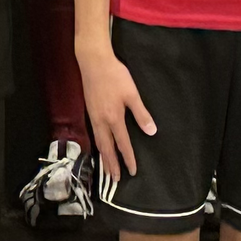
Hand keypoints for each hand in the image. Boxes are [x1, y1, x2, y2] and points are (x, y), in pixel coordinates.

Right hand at [78, 44, 155, 179]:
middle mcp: (101, 121)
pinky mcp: (89, 111)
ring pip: (98, 143)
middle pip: (106, 148)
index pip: (122, 144)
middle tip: (115, 180)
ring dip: (103, 157)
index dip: (128, 158)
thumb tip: (151, 132)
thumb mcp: (132, 94)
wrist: (93, 61)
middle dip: (111, 165)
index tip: (132, 172)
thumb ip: (141, 114)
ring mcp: (93, 116)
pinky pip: (94, 135)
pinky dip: (98, 146)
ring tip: (107, 169)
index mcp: (113, 118)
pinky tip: (100, 146)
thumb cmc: (115, 75)